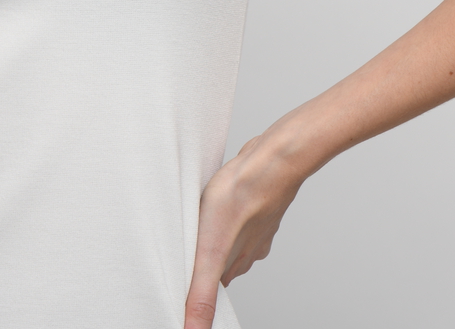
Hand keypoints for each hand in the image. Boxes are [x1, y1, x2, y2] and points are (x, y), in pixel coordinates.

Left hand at [183, 133, 305, 328]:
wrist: (270, 162)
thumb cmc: (239, 200)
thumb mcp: (210, 252)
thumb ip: (201, 292)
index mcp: (236, 264)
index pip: (214, 288)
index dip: (198, 290)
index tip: (186, 289)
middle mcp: (248, 248)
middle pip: (222, 264)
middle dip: (204, 265)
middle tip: (184, 258)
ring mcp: (255, 223)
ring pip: (230, 237)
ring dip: (214, 238)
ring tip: (195, 233)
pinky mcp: (253, 198)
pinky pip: (236, 211)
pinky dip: (224, 212)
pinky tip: (215, 202)